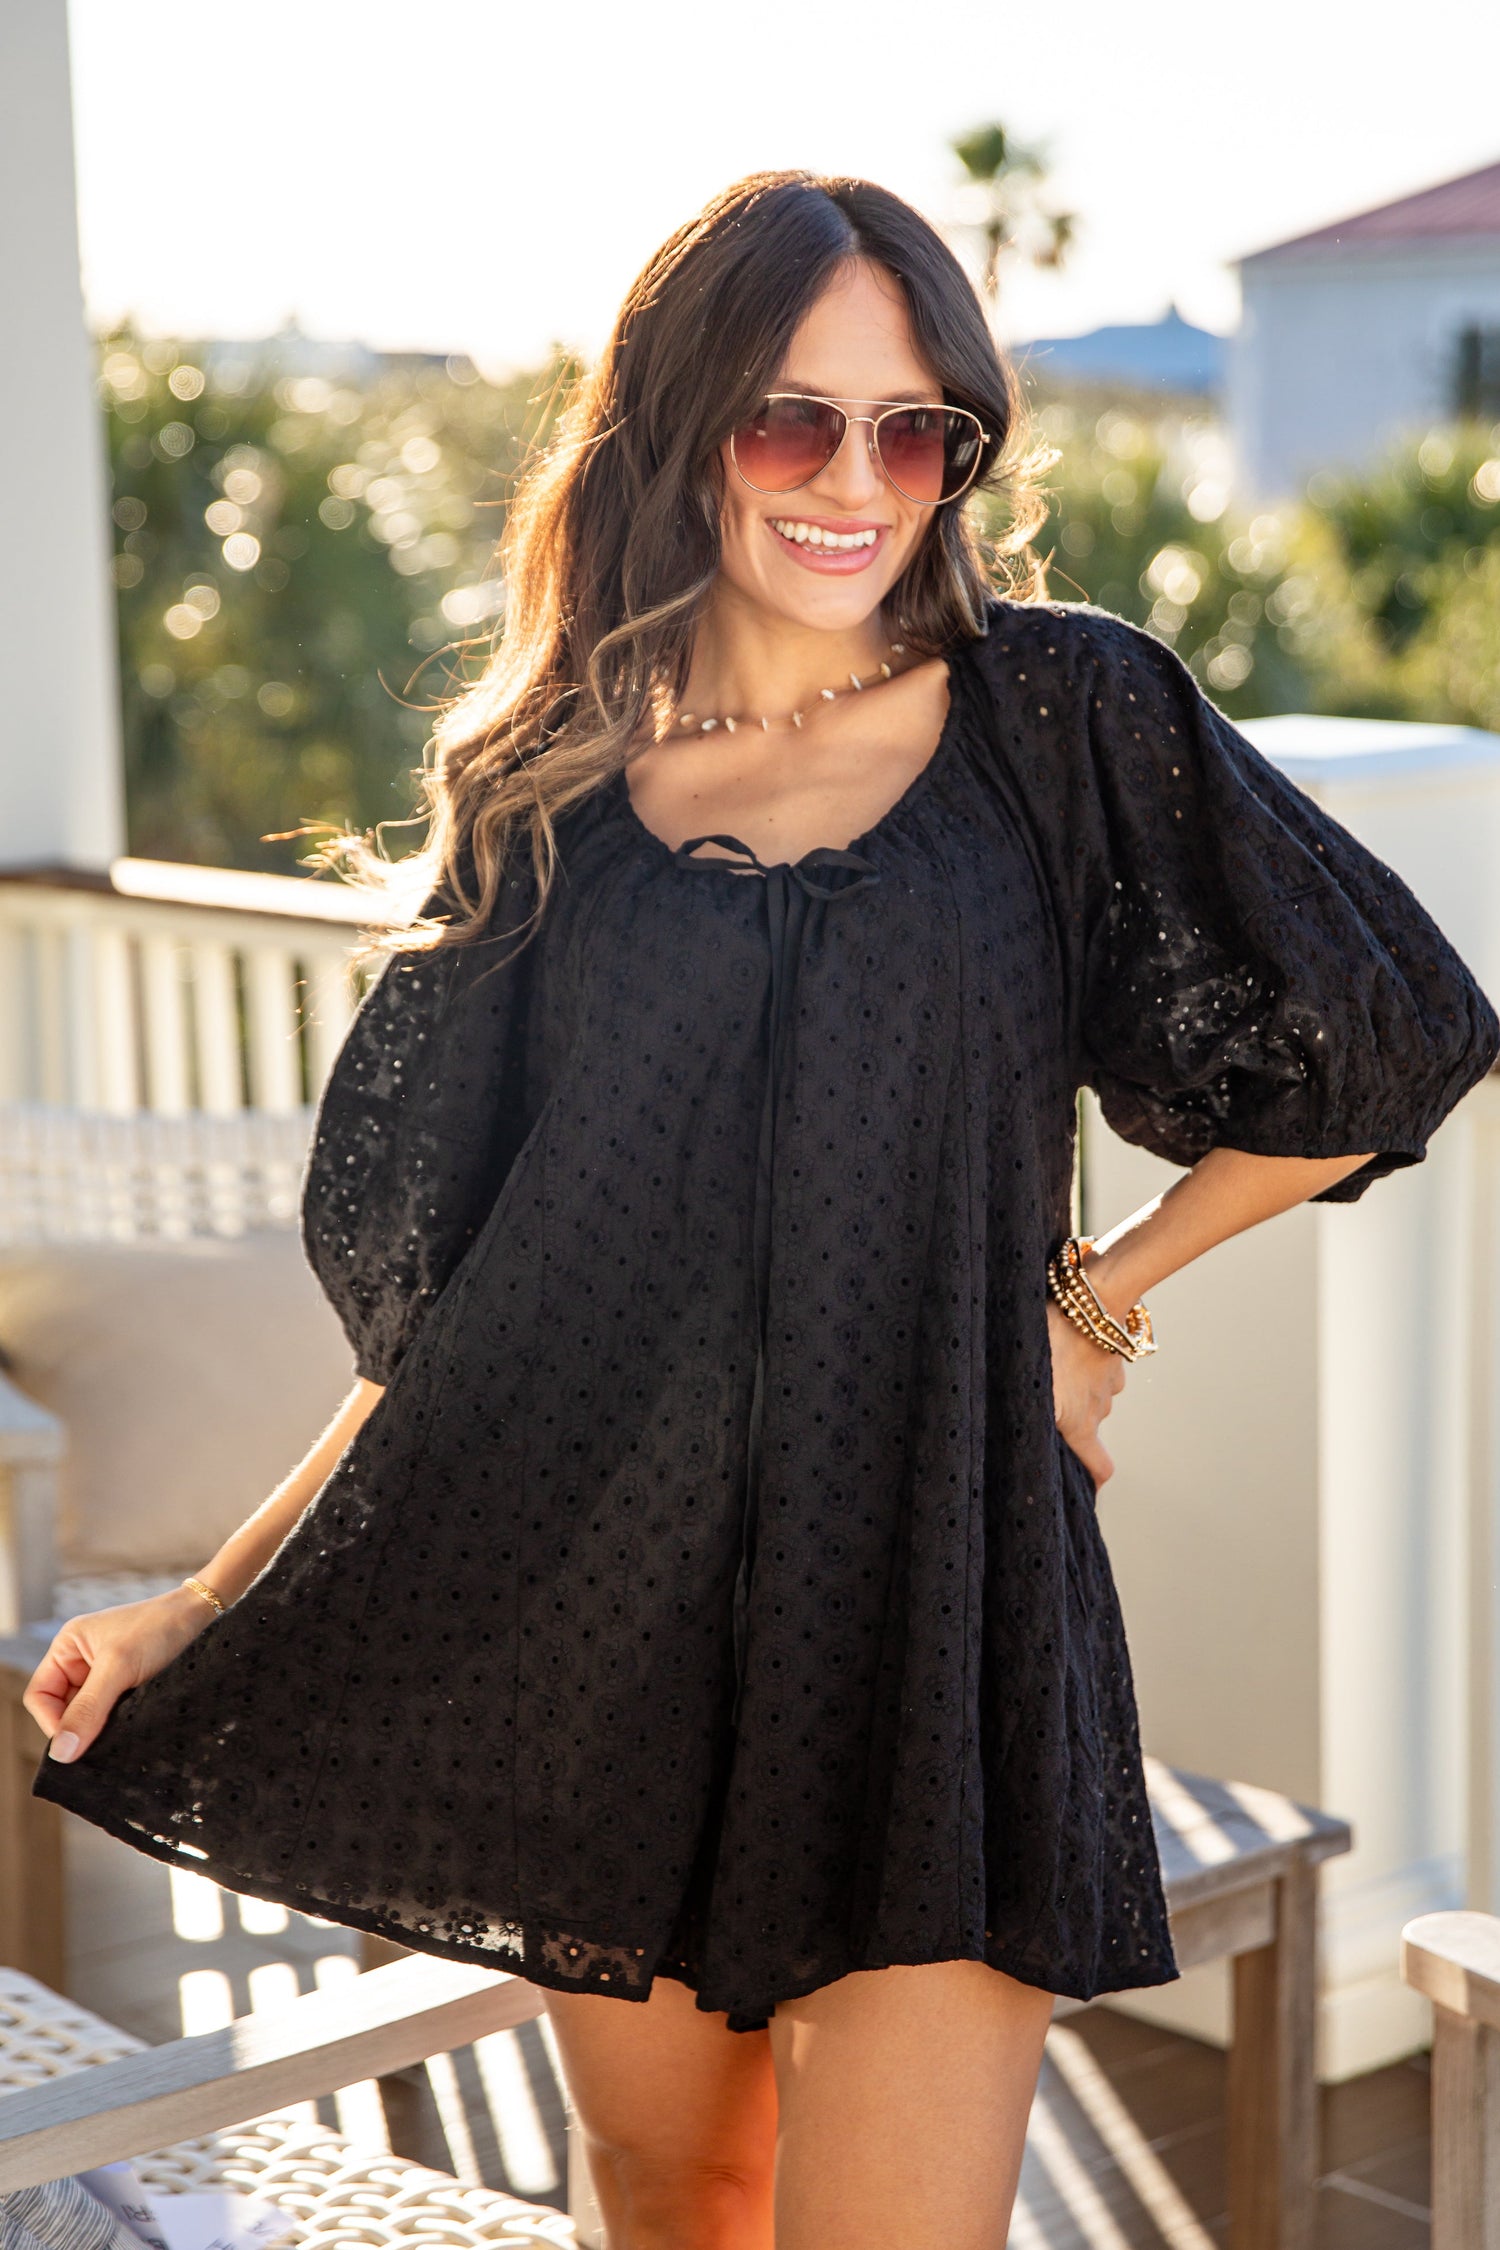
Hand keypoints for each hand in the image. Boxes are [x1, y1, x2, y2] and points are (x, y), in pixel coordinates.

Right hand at [23, 1588, 217, 1763]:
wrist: (204, 1615)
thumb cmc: (160, 1628)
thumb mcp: (120, 1668)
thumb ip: (88, 1709)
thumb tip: (61, 1752)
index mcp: (68, 1647)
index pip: (40, 1696)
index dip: (52, 1723)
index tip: (76, 1743)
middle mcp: (81, 1661)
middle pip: (63, 1710)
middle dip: (80, 1727)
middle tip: (104, 1741)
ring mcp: (105, 1675)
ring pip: (88, 1716)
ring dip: (101, 1727)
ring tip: (123, 1729)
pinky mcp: (127, 1686)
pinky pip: (110, 1715)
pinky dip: (118, 1723)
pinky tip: (134, 1725)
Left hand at [1046, 1302, 1126, 1488]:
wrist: (1091, 1302)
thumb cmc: (1055, 1346)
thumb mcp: (1034, 1391)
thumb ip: (1030, 1421)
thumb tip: (1013, 1449)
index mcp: (1080, 1424)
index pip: (1101, 1468)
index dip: (1094, 1480)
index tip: (1084, 1486)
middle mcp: (1100, 1408)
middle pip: (1087, 1426)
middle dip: (1067, 1422)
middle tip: (1037, 1405)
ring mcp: (1109, 1381)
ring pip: (1089, 1393)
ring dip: (1072, 1387)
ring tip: (1044, 1368)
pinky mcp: (1111, 1355)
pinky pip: (1095, 1365)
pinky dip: (1081, 1362)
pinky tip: (1060, 1345)